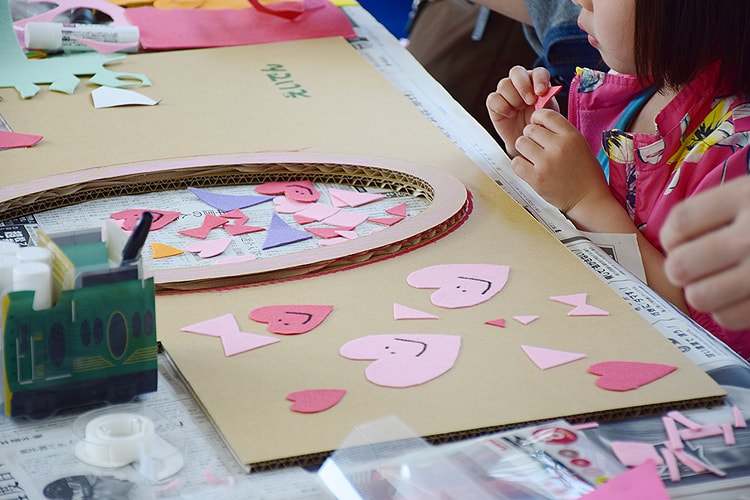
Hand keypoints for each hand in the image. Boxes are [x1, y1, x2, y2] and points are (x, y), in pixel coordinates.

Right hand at [486, 66, 557, 156]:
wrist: (527, 141)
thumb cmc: (539, 124)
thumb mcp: (548, 113)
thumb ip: (547, 101)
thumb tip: (545, 93)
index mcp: (536, 81)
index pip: (537, 72)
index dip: (539, 79)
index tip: (541, 92)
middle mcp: (519, 83)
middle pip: (516, 72)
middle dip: (523, 86)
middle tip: (530, 102)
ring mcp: (505, 92)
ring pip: (504, 84)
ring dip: (514, 98)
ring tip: (520, 110)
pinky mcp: (494, 103)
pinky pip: (493, 98)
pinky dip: (503, 107)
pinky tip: (511, 115)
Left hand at [510, 108, 610, 218]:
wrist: (588, 198)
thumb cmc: (584, 173)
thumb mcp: (579, 145)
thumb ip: (560, 133)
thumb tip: (537, 121)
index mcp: (571, 136)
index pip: (546, 114)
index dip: (537, 118)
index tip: (536, 124)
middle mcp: (559, 147)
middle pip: (530, 129)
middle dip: (530, 136)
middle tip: (537, 147)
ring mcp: (546, 163)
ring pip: (520, 143)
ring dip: (523, 149)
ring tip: (532, 157)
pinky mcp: (536, 178)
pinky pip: (516, 162)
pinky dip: (519, 165)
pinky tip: (528, 168)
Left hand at [661, 177, 749, 328]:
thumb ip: (719, 210)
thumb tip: (674, 242)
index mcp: (746, 197)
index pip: (679, 224)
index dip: (671, 238)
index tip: (679, 241)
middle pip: (681, 265)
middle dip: (682, 269)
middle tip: (695, 267)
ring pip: (700, 297)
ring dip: (702, 292)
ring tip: (717, 282)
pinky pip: (728, 317)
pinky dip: (727, 311)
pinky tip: (740, 296)